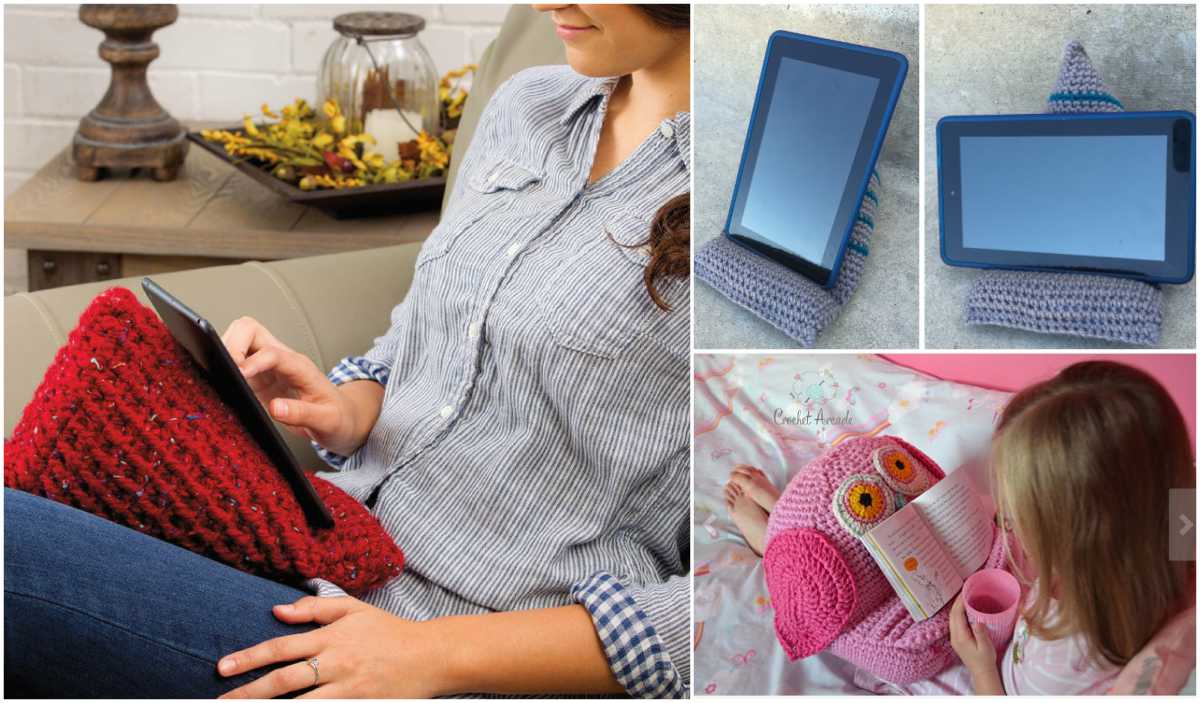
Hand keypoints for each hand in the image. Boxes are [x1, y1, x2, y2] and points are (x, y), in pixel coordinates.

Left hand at [217, 596, 450, 697]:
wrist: (430, 656)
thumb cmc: (389, 631)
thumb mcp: (354, 610)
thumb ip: (314, 609)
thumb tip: (277, 610)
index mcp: (331, 637)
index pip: (282, 647)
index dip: (250, 658)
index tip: (223, 668)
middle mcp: (336, 664)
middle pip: (284, 680)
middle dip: (248, 692)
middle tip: (220, 700)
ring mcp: (347, 689)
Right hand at [221, 316, 358, 453]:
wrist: (341, 419)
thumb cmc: (337, 416)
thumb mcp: (327, 420)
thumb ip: (303, 414)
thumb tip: (276, 408)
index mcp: (299, 367)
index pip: (272, 353)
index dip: (253, 361)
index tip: (239, 375)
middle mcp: (281, 361)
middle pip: (248, 330)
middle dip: (232, 343)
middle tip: (225, 370)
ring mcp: (266, 368)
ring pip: (237, 342)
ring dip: (224, 353)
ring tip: (220, 377)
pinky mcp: (256, 380)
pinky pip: (234, 364)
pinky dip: (223, 369)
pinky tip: (221, 385)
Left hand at [949, 593, 1003, 692]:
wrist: (981, 672)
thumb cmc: (985, 660)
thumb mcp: (985, 646)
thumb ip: (980, 633)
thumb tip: (977, 621)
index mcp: (960, 637)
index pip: (956, 615)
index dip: (959, 602)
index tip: (965, 592)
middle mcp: (954, 636)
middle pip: (952, 615)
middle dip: (957, 602)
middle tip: (965, 591)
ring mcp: (954, 638)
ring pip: (952, 618)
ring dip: (957, 608)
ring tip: (965, 598)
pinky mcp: (957, 639)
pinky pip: (955, 622)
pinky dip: (958, 614)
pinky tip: (965, 610)